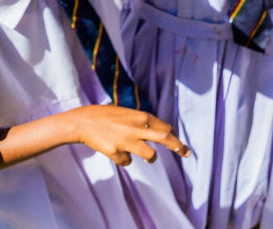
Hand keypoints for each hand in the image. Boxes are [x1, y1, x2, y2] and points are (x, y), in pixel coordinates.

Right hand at [71, 105, 188, 165]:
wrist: (82, 122)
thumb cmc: (106, 116)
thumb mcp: (128, 113)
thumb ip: (141, 122)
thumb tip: (158, 131)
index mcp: (142, 117)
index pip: (165, 127)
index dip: (173, 136)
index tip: (180, 143)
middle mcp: (137, 128)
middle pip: (165, 138)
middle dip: (178, 146)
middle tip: (187, 153)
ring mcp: (127, 141)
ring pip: (150, 155)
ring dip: (151, 158)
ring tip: (149, 158)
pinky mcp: (115, 152)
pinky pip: (127, 161)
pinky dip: (124, 159)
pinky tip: (117, 153)